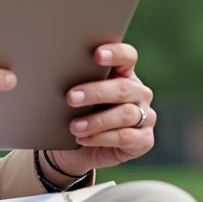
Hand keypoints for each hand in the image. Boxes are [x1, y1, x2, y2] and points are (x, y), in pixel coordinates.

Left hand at [48, 43, 155, 177]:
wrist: (76, 148)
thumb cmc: (76, 113)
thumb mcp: (75, 95)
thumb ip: (76, 80)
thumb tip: (56, 69)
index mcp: (124, 73)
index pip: (128, 57)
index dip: (116, 54)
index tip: (96, 55)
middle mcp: (139, 93)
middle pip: (123, 87)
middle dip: (96, 92)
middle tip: (70, 98)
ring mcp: (146, 116)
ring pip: (125, 114)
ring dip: (96, 120)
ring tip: (74, 126)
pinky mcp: (145, 140)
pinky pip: (126, 137)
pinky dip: (102, 138)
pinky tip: (84, 139)